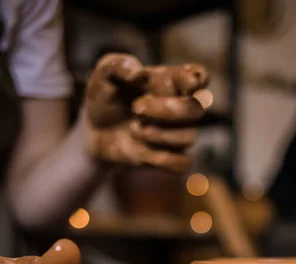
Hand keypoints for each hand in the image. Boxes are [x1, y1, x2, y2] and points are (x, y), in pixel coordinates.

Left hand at [85, 53, 208, 172]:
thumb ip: (118, 66)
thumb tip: (139, 75)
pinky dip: (159, 159)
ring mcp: (179, 134)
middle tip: (136, 108)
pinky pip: (181, 164)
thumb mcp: (104, 74)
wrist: (95, 130)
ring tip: (132, 128)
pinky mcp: (173, 158)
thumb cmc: (105, 97)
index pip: (197, 76)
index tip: (189, 85)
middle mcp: (181, 106)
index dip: (198, 80)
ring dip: (156, 134)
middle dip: (168, 110)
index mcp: (170, 80)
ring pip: (188, 138)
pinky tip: (140, 152)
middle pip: (196, 110)